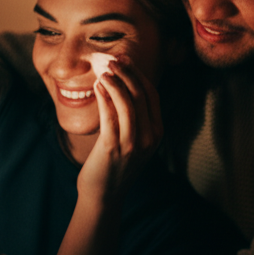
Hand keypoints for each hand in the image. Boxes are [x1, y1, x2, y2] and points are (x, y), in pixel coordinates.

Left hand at [76, 55, 163, 207]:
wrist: (103, 195)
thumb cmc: (112, 164)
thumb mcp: (129, 138)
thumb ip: (129, 115)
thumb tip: (118, 82)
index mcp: (156, 133)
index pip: (152, 95)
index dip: (138, 74)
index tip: (124, 60)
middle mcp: (149, 137)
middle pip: (140, 94)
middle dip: (126, 72)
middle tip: (111, 59)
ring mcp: (133, 143)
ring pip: (127, 101)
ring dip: (115, 81)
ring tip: (103, 70)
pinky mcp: (114, 148)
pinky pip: (110, 114)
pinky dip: (104, 96)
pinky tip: (97, 86)